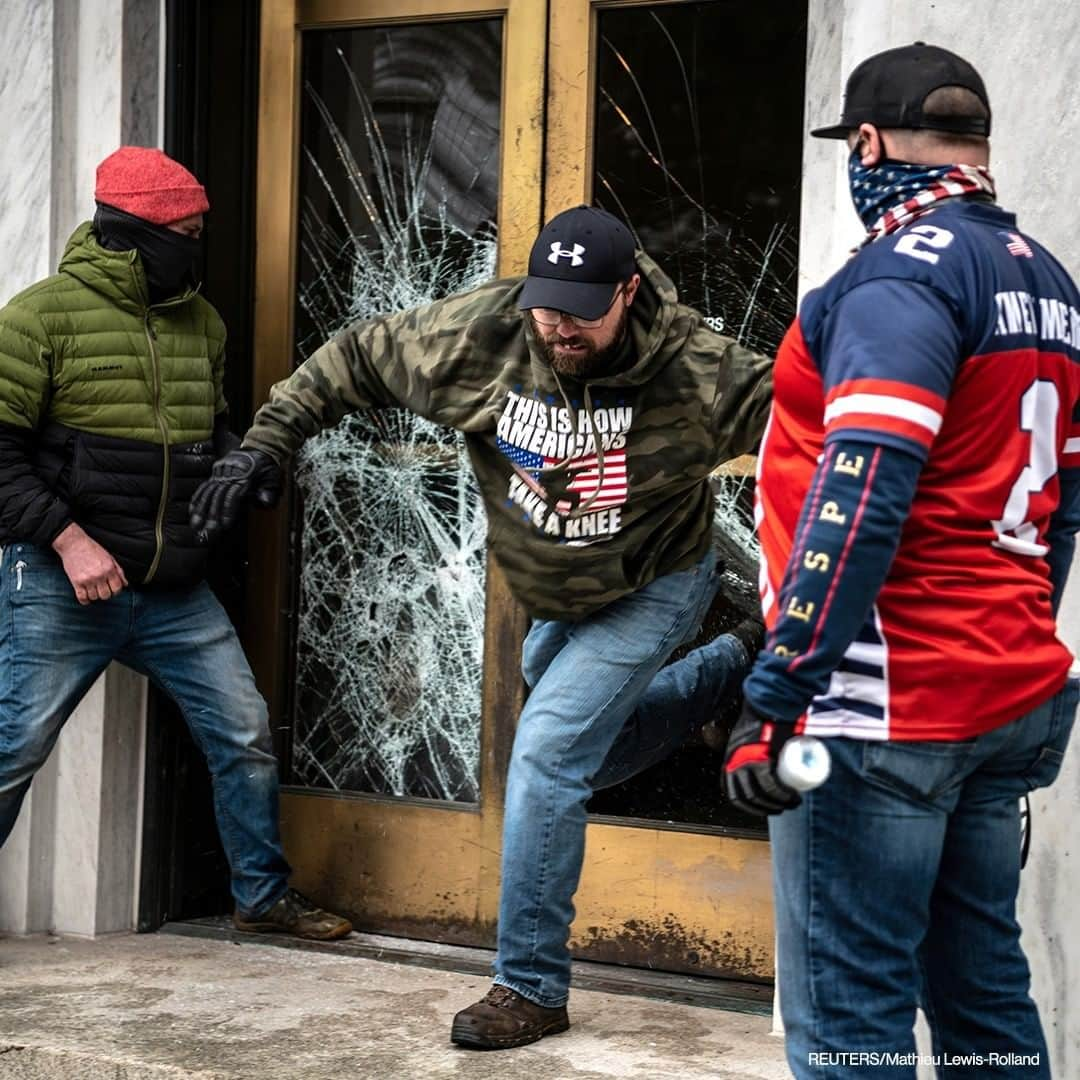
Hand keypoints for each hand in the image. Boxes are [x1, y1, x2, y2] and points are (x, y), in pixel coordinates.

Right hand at [52, 523, 127, 604]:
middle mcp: (99, 575)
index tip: (112, 589)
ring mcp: (87, 579)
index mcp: (109, 569)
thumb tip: (125, 584)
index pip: (117, 588)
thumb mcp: (110, 558)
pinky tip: (85, 596)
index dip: (116, 591)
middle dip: (106, 594)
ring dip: (94, 595)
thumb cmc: (92, 549)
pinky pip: (82, 597)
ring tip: (93, 590)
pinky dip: (84, 600)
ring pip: (94, 597)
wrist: (73, 543)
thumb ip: (119, 571)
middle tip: (102, 589)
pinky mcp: (76, 581)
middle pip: (106, 595)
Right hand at [188, 448, 282, 542]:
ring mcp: (221, 473)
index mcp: (244, 476)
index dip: (228, 511)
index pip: (233, 496)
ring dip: (201, 510)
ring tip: (196, 526)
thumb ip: (269, 491)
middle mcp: (229, 474)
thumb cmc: (267, 466)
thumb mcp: (273, 477)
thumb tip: (265, 502)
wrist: (259, 447)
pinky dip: (197, 499)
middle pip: (218, 496)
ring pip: (208, 492)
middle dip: (212, 516)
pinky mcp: (216, 473)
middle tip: (207, 532)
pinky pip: (204, 486)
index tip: (224, 525)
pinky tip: (192, 512)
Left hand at [722, 700, 801, 814]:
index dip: (751, 806)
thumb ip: (753, 754)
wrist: (770, 701)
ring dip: (777, 804)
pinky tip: (792, 795)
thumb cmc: (764, 719)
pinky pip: (769, 783)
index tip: (768, 808)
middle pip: (748, 797)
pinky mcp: (758, 756)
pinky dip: (781, 794)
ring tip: (793, 801)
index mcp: (730, 761)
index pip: (734, 794)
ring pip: (759, 794)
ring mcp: (743, 760)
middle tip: (786, 805)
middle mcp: (733, 762)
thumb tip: (770, 771)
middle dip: (768, 808)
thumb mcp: (750, 740)